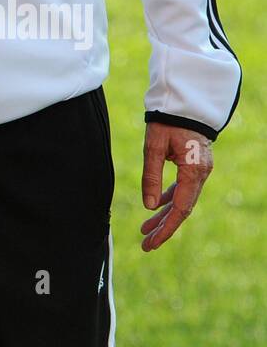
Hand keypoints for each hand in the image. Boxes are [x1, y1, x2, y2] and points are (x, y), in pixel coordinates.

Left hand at [140, 121, 213, 250]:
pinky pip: (183, 188)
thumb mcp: (153, 146)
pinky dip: (169, 199)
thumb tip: (150, 206)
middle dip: (164, 228)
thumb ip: (151, 176)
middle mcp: (201, 175)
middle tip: (145, 245)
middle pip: (183, 209)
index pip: (181, 209)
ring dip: (165, 215)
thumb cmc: (167, 120)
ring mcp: (200, 171)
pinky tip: (157, 208)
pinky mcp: (194, 166)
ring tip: (146, 231)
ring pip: (182, 200)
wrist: (184, 101)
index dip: (166, 228)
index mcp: (194, 171)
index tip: (151, 242)